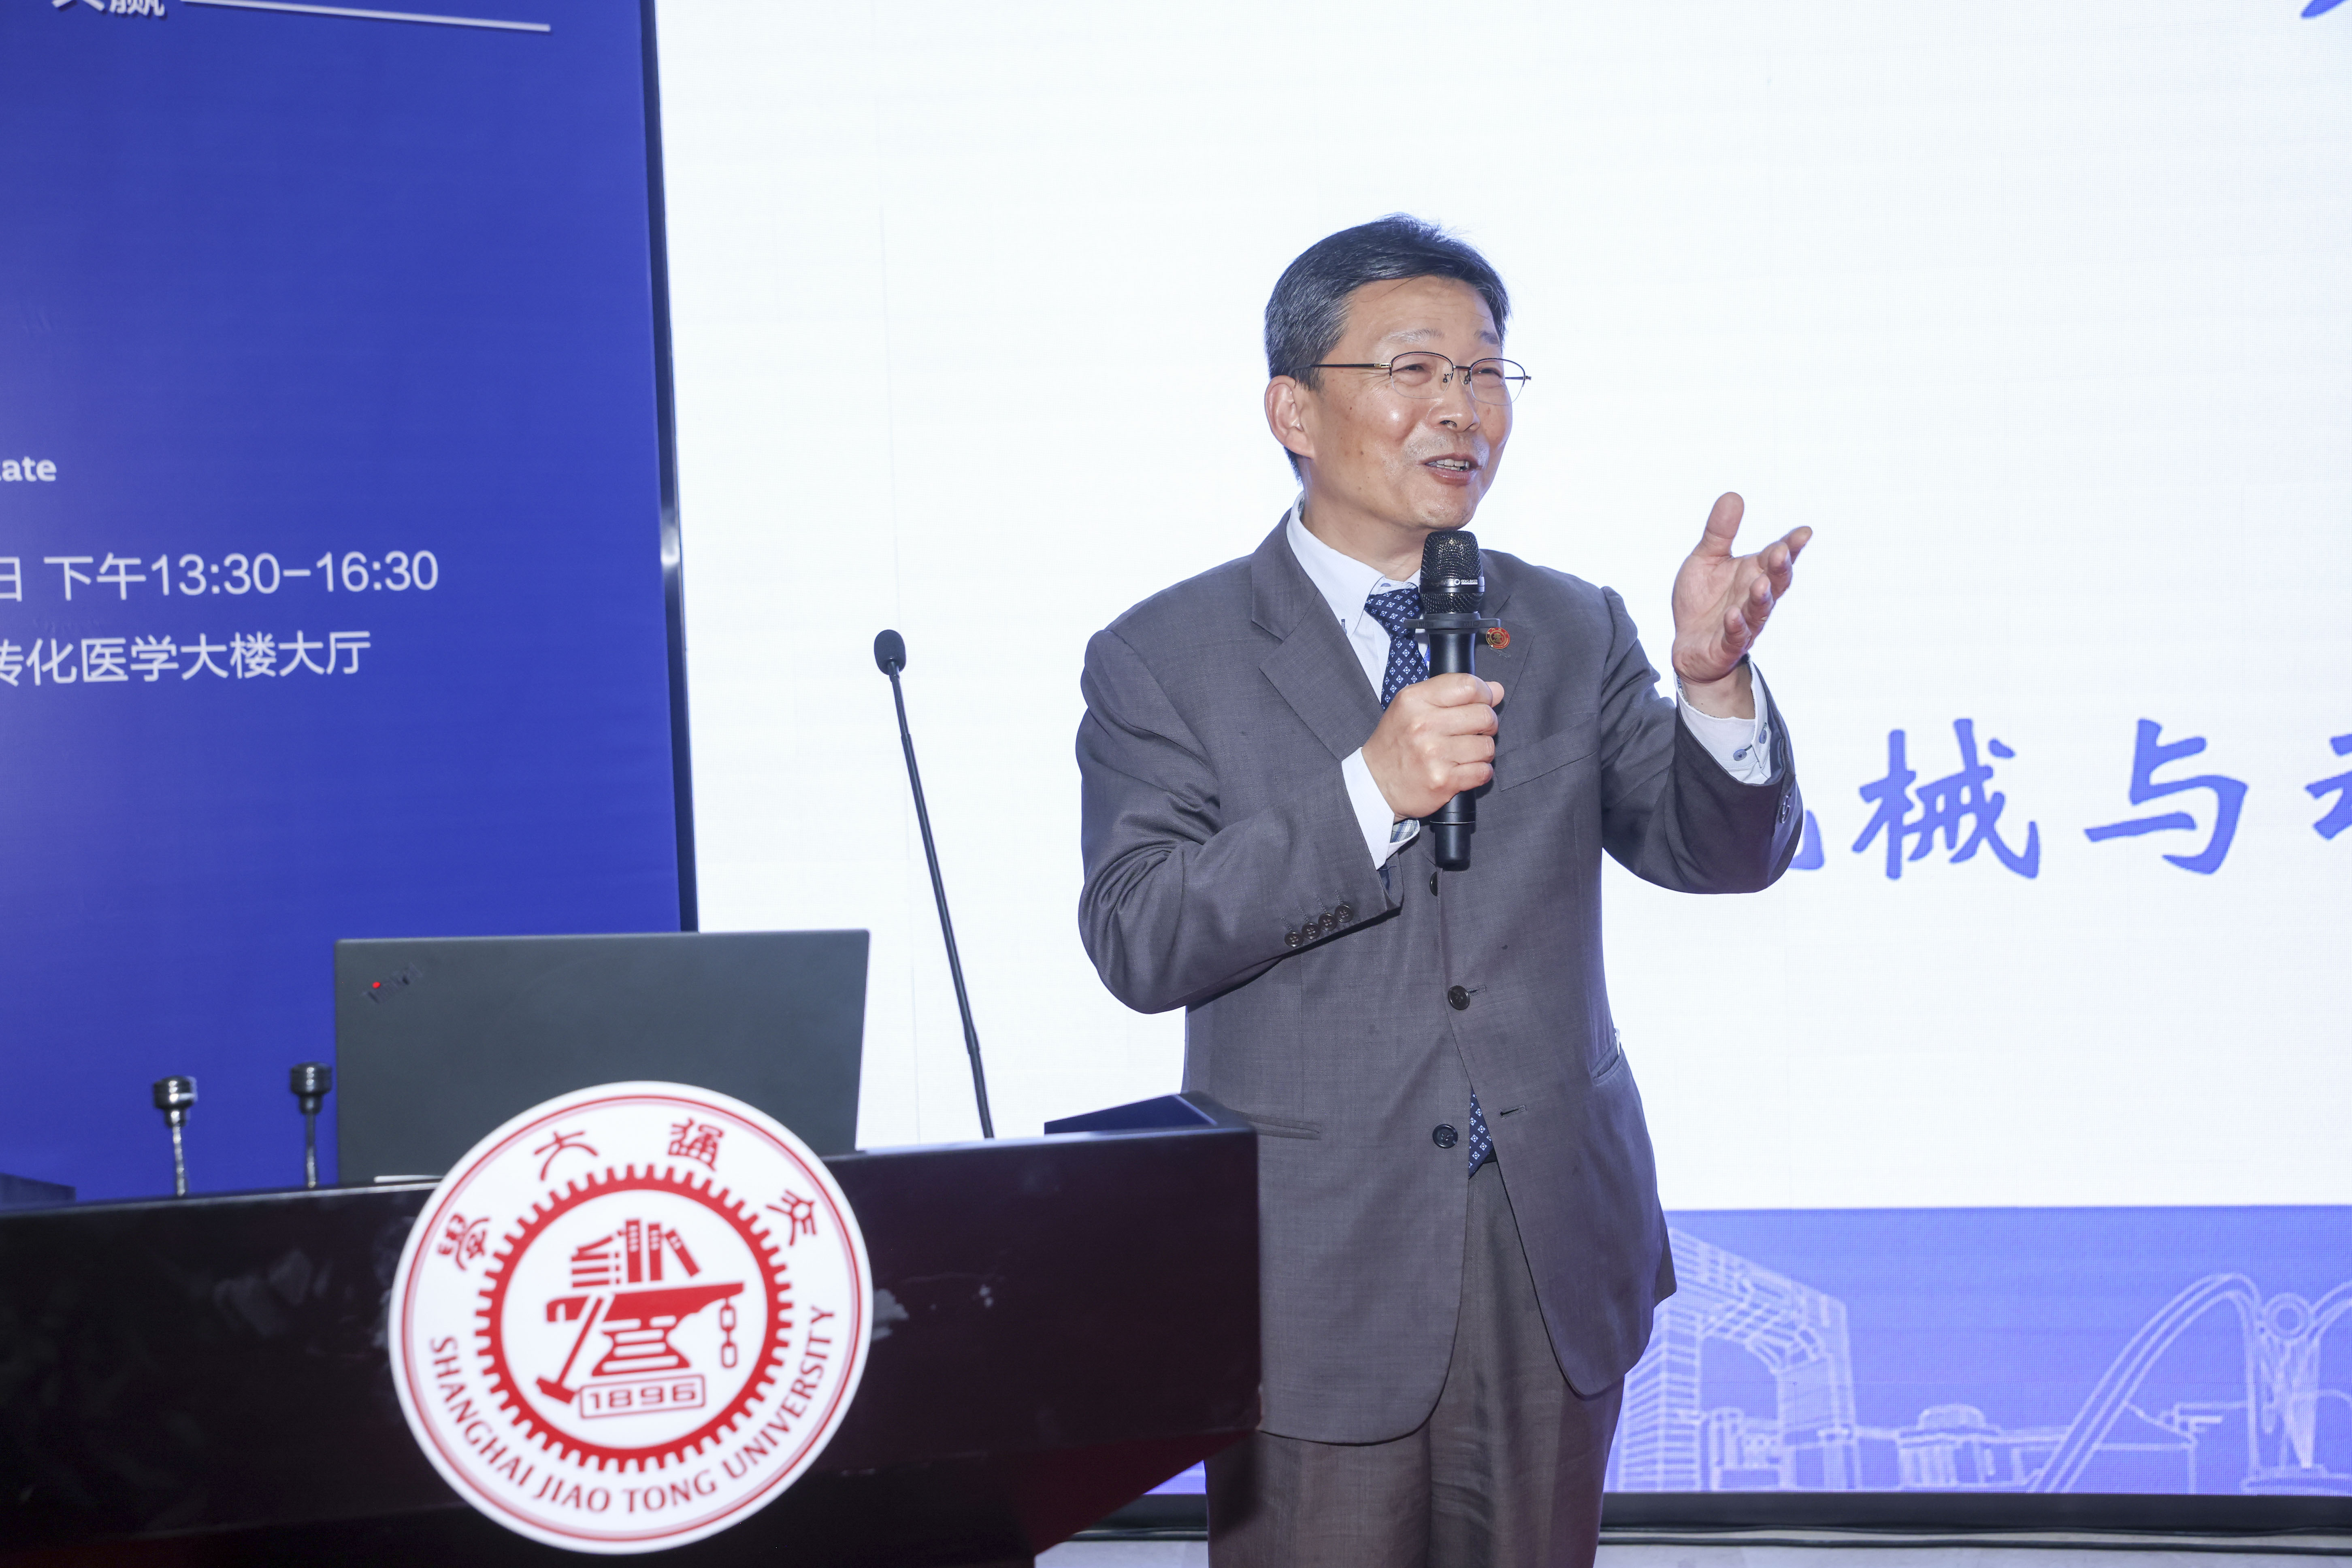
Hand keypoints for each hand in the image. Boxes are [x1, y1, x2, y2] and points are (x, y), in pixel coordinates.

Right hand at [1362, 673, 1507, 819]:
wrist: (1375, 783)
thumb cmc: (1396, 742)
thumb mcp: (1413, 706)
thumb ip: (1453, 692)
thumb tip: (1496, 689)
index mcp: (1415, 700)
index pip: (1468, 686)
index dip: (1484, 694)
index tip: (1480, 702)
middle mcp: (1423, 725)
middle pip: (1484, 716)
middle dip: (1486, 724)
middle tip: (1474, 731)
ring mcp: (1433, 755)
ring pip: (1487, 746)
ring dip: (1482, 751)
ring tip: (1464, 753)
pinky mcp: (1443, 781)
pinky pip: (1483, 772)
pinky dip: (1480, 772)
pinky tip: (1464, 770)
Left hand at [1670, 492, 1810, 710]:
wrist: (1689, 645)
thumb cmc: (1703, 600)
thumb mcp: (1706, 560)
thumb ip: (1719, 532)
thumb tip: (1733, 496)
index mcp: (1753, 573)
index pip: (1776, 557)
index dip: (1792, 546)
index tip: (1804, 532)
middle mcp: (1754, 597)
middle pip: (1776, 582)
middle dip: (1780, 568)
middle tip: (1780, 552)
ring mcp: (1744, 622)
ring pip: (1759, 610)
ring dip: (1762, 597)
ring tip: (1760, 584)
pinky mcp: (1727, 644)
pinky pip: (1735, 636)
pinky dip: (1735, 626)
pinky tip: (1732, 615)